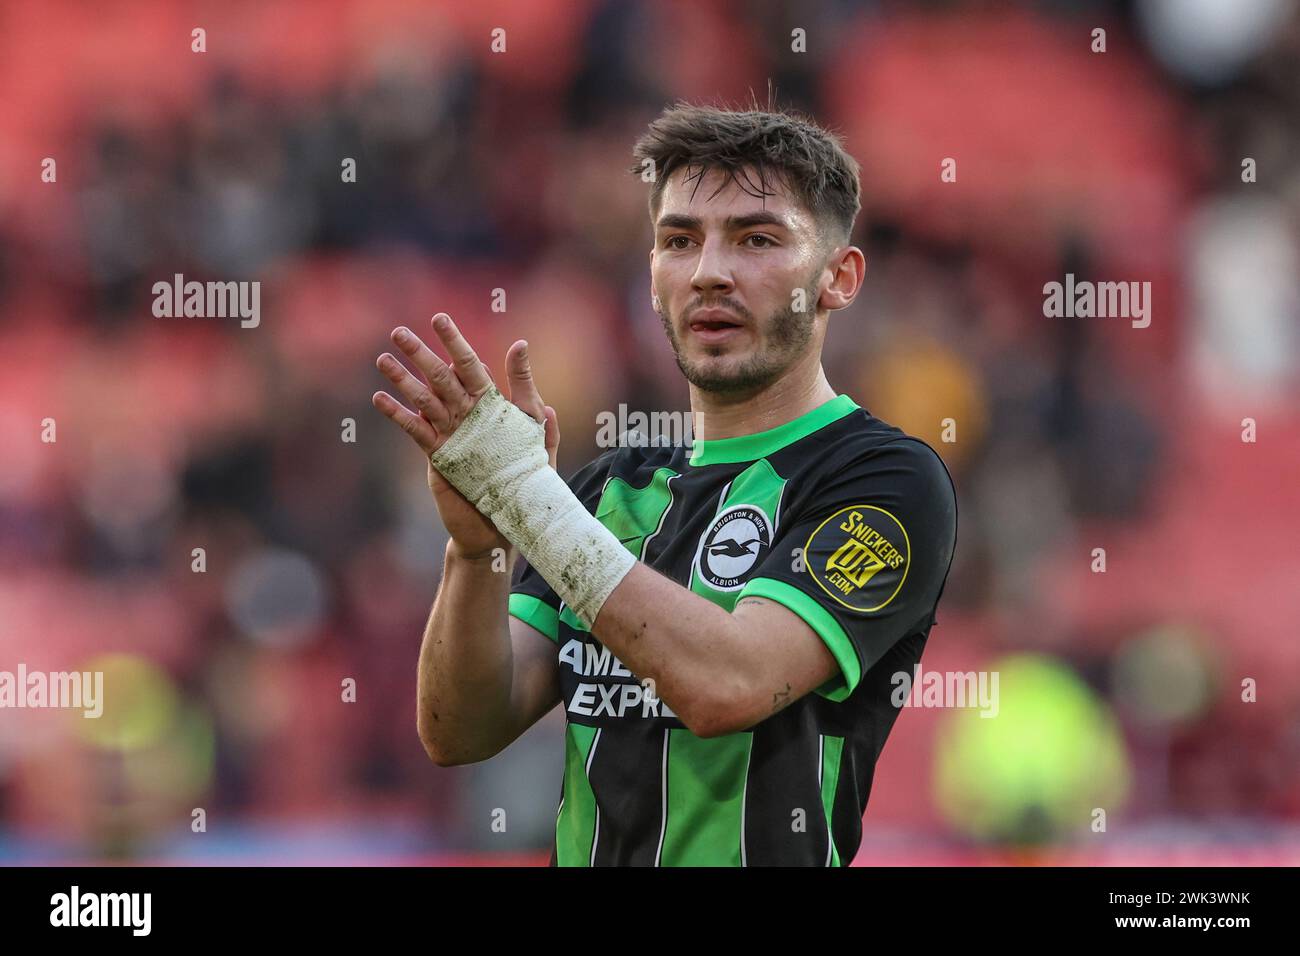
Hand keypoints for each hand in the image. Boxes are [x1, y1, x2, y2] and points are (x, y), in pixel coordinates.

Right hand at [372, 312, 559, 557]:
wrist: (508, 521)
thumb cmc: (527, 479)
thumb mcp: (537, 439)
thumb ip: (533, 406)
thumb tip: (528, 359)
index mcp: (491, 405)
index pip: (470, 366)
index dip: (455, 343)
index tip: (439, 319)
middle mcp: (468, 414)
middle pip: (441, 377)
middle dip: (420, 354)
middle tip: (399, 332)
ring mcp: (450, 433)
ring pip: (423, 400)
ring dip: (403, 380)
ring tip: (383, 360)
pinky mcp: (438, 456)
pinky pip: (416, 431)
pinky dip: (399, 416)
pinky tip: (379, 399)